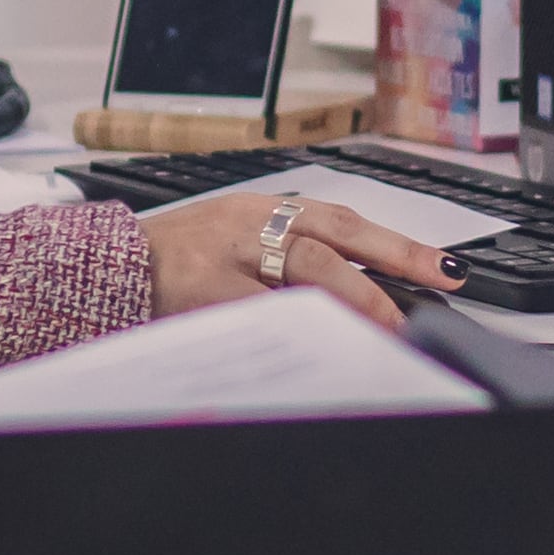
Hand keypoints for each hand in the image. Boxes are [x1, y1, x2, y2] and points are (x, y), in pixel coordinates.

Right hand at [140, 189, 456, 331]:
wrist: (108, 264)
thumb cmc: (178, 257)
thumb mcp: (236, 237)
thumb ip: (291, 256)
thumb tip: (362, 287)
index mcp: (264, 209)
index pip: (344, 222)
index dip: (399, 245)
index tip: (445, 270)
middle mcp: (251, 226)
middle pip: (332, 242)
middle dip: (389, 267)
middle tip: (427, 297)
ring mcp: (227, 258)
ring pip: (304, 273)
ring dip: (351, 301)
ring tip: (384, 329)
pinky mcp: (204, 292)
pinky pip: (262, 313)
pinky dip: (297, 328)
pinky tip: (323, 345)